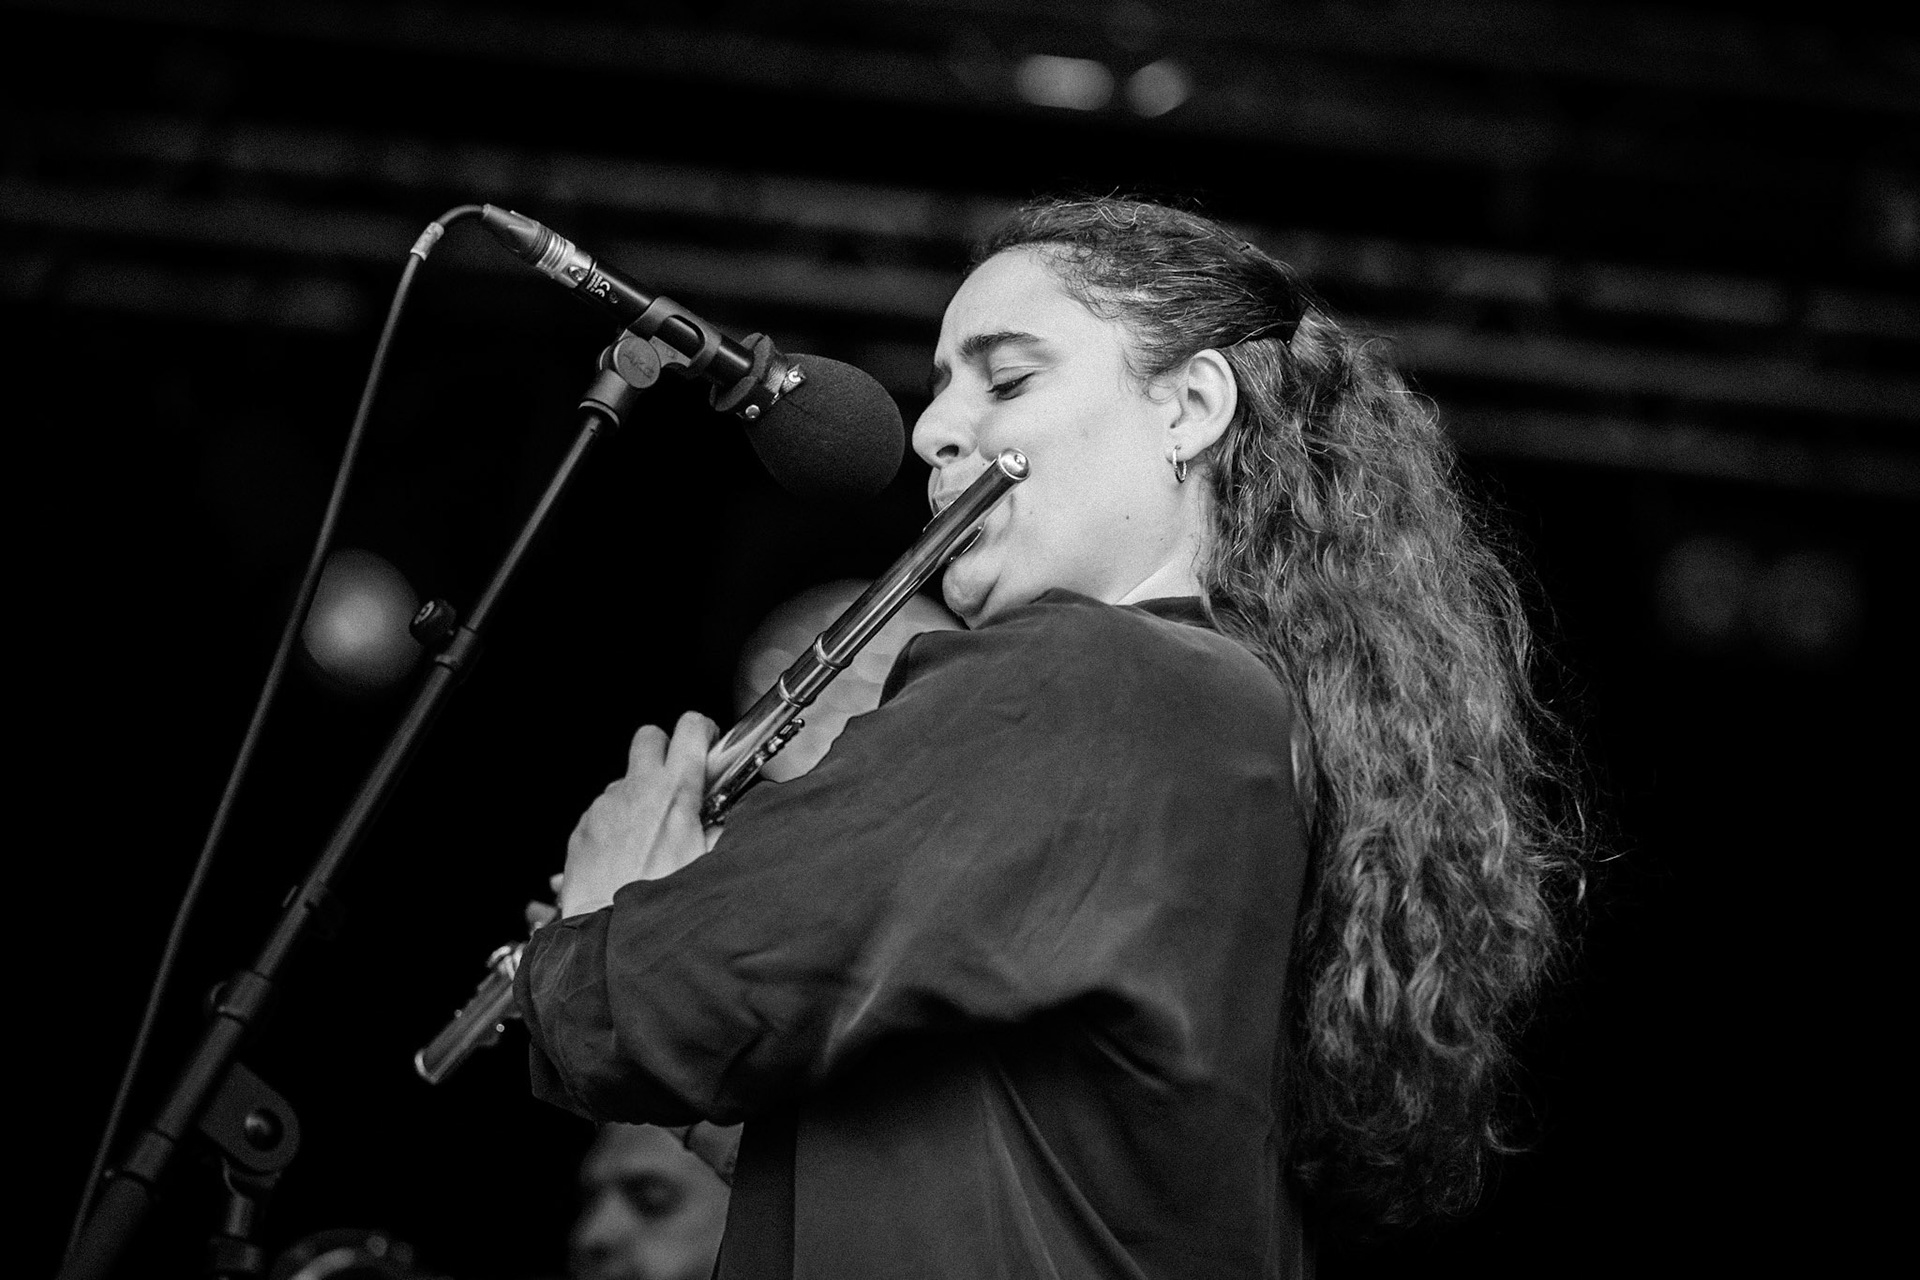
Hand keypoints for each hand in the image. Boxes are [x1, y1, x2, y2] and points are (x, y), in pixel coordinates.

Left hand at [558, 711, 718, 917]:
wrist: (609, 932)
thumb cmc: (660, 901)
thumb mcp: (708, 862)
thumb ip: (720, 830)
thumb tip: (727, 819)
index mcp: (675, 793)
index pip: (689, 728)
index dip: (701, 731)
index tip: (705, 745)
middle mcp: (637, 791)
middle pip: (649, 737)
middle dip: (664, 749)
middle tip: (676, 777)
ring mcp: (606, 806)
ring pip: (625, 779)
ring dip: (639, 794)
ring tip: (651, 833)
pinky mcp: (584, 826)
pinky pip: (603, 810)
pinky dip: (617, 822)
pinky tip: (626, 852)